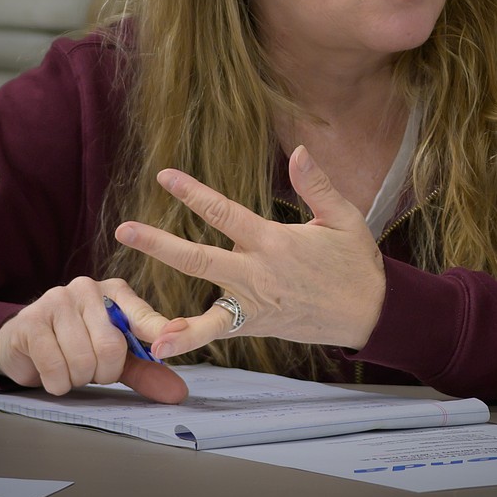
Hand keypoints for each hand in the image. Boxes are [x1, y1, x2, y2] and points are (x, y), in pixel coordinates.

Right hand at [0, 276, 187, 402]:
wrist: (23, 343)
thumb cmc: (77, 346)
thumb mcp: (115, 356)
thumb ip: (145, 370)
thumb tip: (179, 393)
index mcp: (115, 291)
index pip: (142, 315)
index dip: (159, 332)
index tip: (173, 341)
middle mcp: (88, 288)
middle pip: (111, 347)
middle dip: (103, 373)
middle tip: (92, 371)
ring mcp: (57, 300)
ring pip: (82, 360)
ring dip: (78, 379)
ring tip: (71, 369)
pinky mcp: (31, 321)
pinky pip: (55, 367)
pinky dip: (58, 383)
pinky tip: (53, 374)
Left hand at [115, 145, 385, 359]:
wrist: (370, 313)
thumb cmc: (356, 262)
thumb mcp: (343, 217)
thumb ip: (316, 185)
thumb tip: (298, 150)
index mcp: (274, 242)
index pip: (225, 214)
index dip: (194, 194)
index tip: (165, 177)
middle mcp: (258, 274)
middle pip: (199, 259)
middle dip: (159, 244)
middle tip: (125, 229)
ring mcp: (254, 304)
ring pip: (202, 308)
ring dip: (165, 312)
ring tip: (129, 316)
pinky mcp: (255, 325)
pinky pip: (217, 333)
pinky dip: (189, 340)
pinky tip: (160, 345)